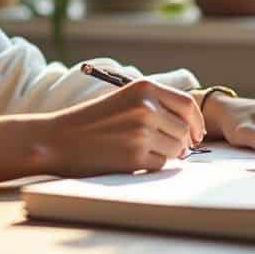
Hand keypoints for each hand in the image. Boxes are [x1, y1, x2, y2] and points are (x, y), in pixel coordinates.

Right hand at [0, 79, 203, 180]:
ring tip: (142, 150)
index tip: (196, 133)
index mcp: (144, 88)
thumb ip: (155, 104)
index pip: (187, 104)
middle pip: (184, 130)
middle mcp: (146, 107)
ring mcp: (141, 131)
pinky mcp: (134, 156)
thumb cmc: (91, 121)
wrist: (57, 138)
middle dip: (180, 142)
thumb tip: (191, 127)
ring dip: (166, 154)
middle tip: (166, 148)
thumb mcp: (124, 99)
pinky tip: (132, 159)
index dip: (196, 122)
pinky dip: (151, 165)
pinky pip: (161, 164)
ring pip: (176, 150)